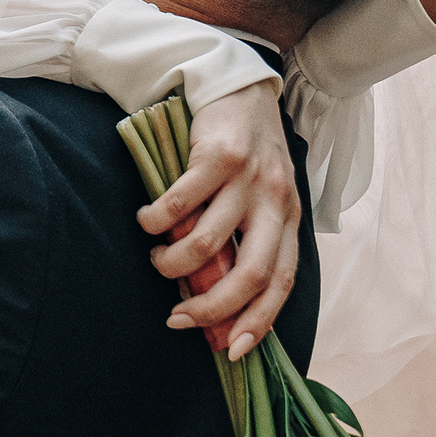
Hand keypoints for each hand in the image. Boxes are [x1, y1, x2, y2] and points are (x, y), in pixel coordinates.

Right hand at [135, 82, 299, 359]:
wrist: (240, 86)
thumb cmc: (246, 153)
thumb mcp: (260, 198)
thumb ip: (247, 240)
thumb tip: (217, 299)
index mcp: (289, 220)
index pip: (282, 283)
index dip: (259, 321)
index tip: (232, 350)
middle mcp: (275, 202)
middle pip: (250, 273)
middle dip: (212, 307)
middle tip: (178, 317)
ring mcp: (248, 179)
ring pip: (208, 242)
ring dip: (174, 262)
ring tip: (157, 258)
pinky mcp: (219, 156)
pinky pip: (181, 203)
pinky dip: (157, 221)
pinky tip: (146, 221)